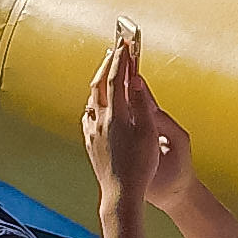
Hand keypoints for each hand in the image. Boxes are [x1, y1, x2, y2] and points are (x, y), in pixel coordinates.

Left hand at [82, 26, 187, 212]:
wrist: (121, 193)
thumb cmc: (140, 167)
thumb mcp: (149, 133)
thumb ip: (142, 105)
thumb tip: (136, 81)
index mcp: (116, 116)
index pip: (116, 79)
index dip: (121, 60)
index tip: (125, 44)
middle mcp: (99, 121)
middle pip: (99, 84)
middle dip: (108, 64)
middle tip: (115, 50)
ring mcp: (91, 132)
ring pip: (91, 98)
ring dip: (100, 81)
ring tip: (107, 71)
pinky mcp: (89, 142)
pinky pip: (88, 114)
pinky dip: (95, 101)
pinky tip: (97, 103)